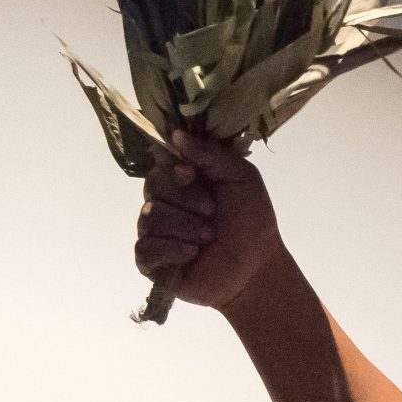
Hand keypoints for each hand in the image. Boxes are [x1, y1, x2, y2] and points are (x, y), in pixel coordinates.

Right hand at [134, 129, 284, 311]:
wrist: (256, 266)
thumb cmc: (251, 220)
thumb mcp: (241, 177)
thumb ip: (211, 154)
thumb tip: (175, 135)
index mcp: (183, 178)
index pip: (160, 160)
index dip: (172, 166)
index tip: (190, 174)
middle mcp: (165, 200)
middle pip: (152, 185)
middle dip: (186, 199)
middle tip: (211, 212)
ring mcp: (155, 231)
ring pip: (149, 216)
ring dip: (185, 226)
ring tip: (208, 237)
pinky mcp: (151, 261)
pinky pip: (145, 248)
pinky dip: (171, 249)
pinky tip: (191, 253)